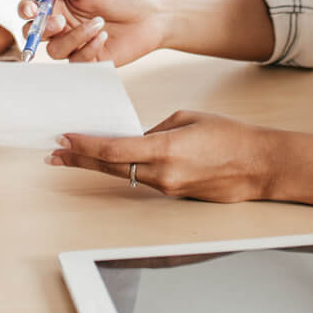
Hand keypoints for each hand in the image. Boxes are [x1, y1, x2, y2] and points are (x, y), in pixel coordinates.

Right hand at [18, 0, 165, 64]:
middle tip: (59, 22)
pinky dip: (88, 46)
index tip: (31, 9)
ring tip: (99, 23)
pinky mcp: (88, 59)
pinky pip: (76, 60)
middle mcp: (62, 24)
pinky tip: (104, 35)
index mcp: (59, 2)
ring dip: (74, 37)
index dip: (25, 10)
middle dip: (41, 30)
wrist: (151, 14)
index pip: (30, 9)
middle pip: (34, 33)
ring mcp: (74, 43)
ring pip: (55, 50)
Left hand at [49, 110, 277, 201]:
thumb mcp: (186, 118)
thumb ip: (155, 128)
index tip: (64, 140)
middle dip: (80, 160)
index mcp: (164, 150)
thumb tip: (134, 136)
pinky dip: (124, 168)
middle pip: (110, 167)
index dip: (85, 146)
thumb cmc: (229, 136)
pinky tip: (113, 159)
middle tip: (54, 155)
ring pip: (124, 174)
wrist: (258, 166)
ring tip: (75, 155)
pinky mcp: (174, 194)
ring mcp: (167, 188)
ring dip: (100, 164)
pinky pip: (142, 179)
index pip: (113, 150)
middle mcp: (162, 174)